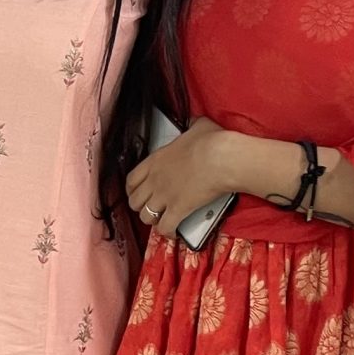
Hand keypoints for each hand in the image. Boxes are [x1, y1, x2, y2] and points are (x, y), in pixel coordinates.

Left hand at [125, 116, 241, 238]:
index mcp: (155, 160)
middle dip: (141, 206)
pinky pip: (165, 228)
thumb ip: (191, 125)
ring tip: (161, 220)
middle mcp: (155, 179)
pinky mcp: (178, 209)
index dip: (132, 190)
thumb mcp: (198, 126)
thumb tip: (195, 121)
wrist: (222, 158)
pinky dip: (167, 232)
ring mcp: (165, 196)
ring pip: (145, 216)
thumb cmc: (212, 141)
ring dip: (152, 220)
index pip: (131, 179)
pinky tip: (173, 233)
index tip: (138, 193)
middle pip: (134, 201)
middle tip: (151, 208)